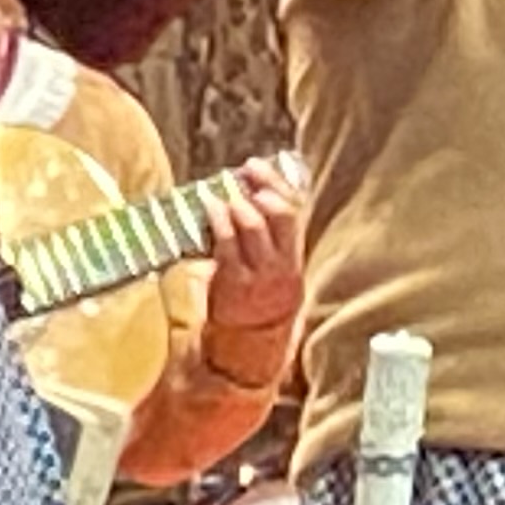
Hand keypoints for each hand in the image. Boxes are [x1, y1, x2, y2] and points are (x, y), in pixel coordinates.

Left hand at [196, 163, 306, 366]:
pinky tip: (210, 208)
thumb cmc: (258, 294)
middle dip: (263, 188)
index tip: (258, 167)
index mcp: (294, 254)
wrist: (251, 338)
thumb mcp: (273, 265)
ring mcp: (259, 273)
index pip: (293, 211)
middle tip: (245, 174)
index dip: (277, 185)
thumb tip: (243, 193)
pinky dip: (219, 222)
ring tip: (226, 195)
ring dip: (239, 206)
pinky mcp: (233, 282)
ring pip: (254, 228)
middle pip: (280, 215)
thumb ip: (266, 236)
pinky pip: (228, 245)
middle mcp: (282, 262)